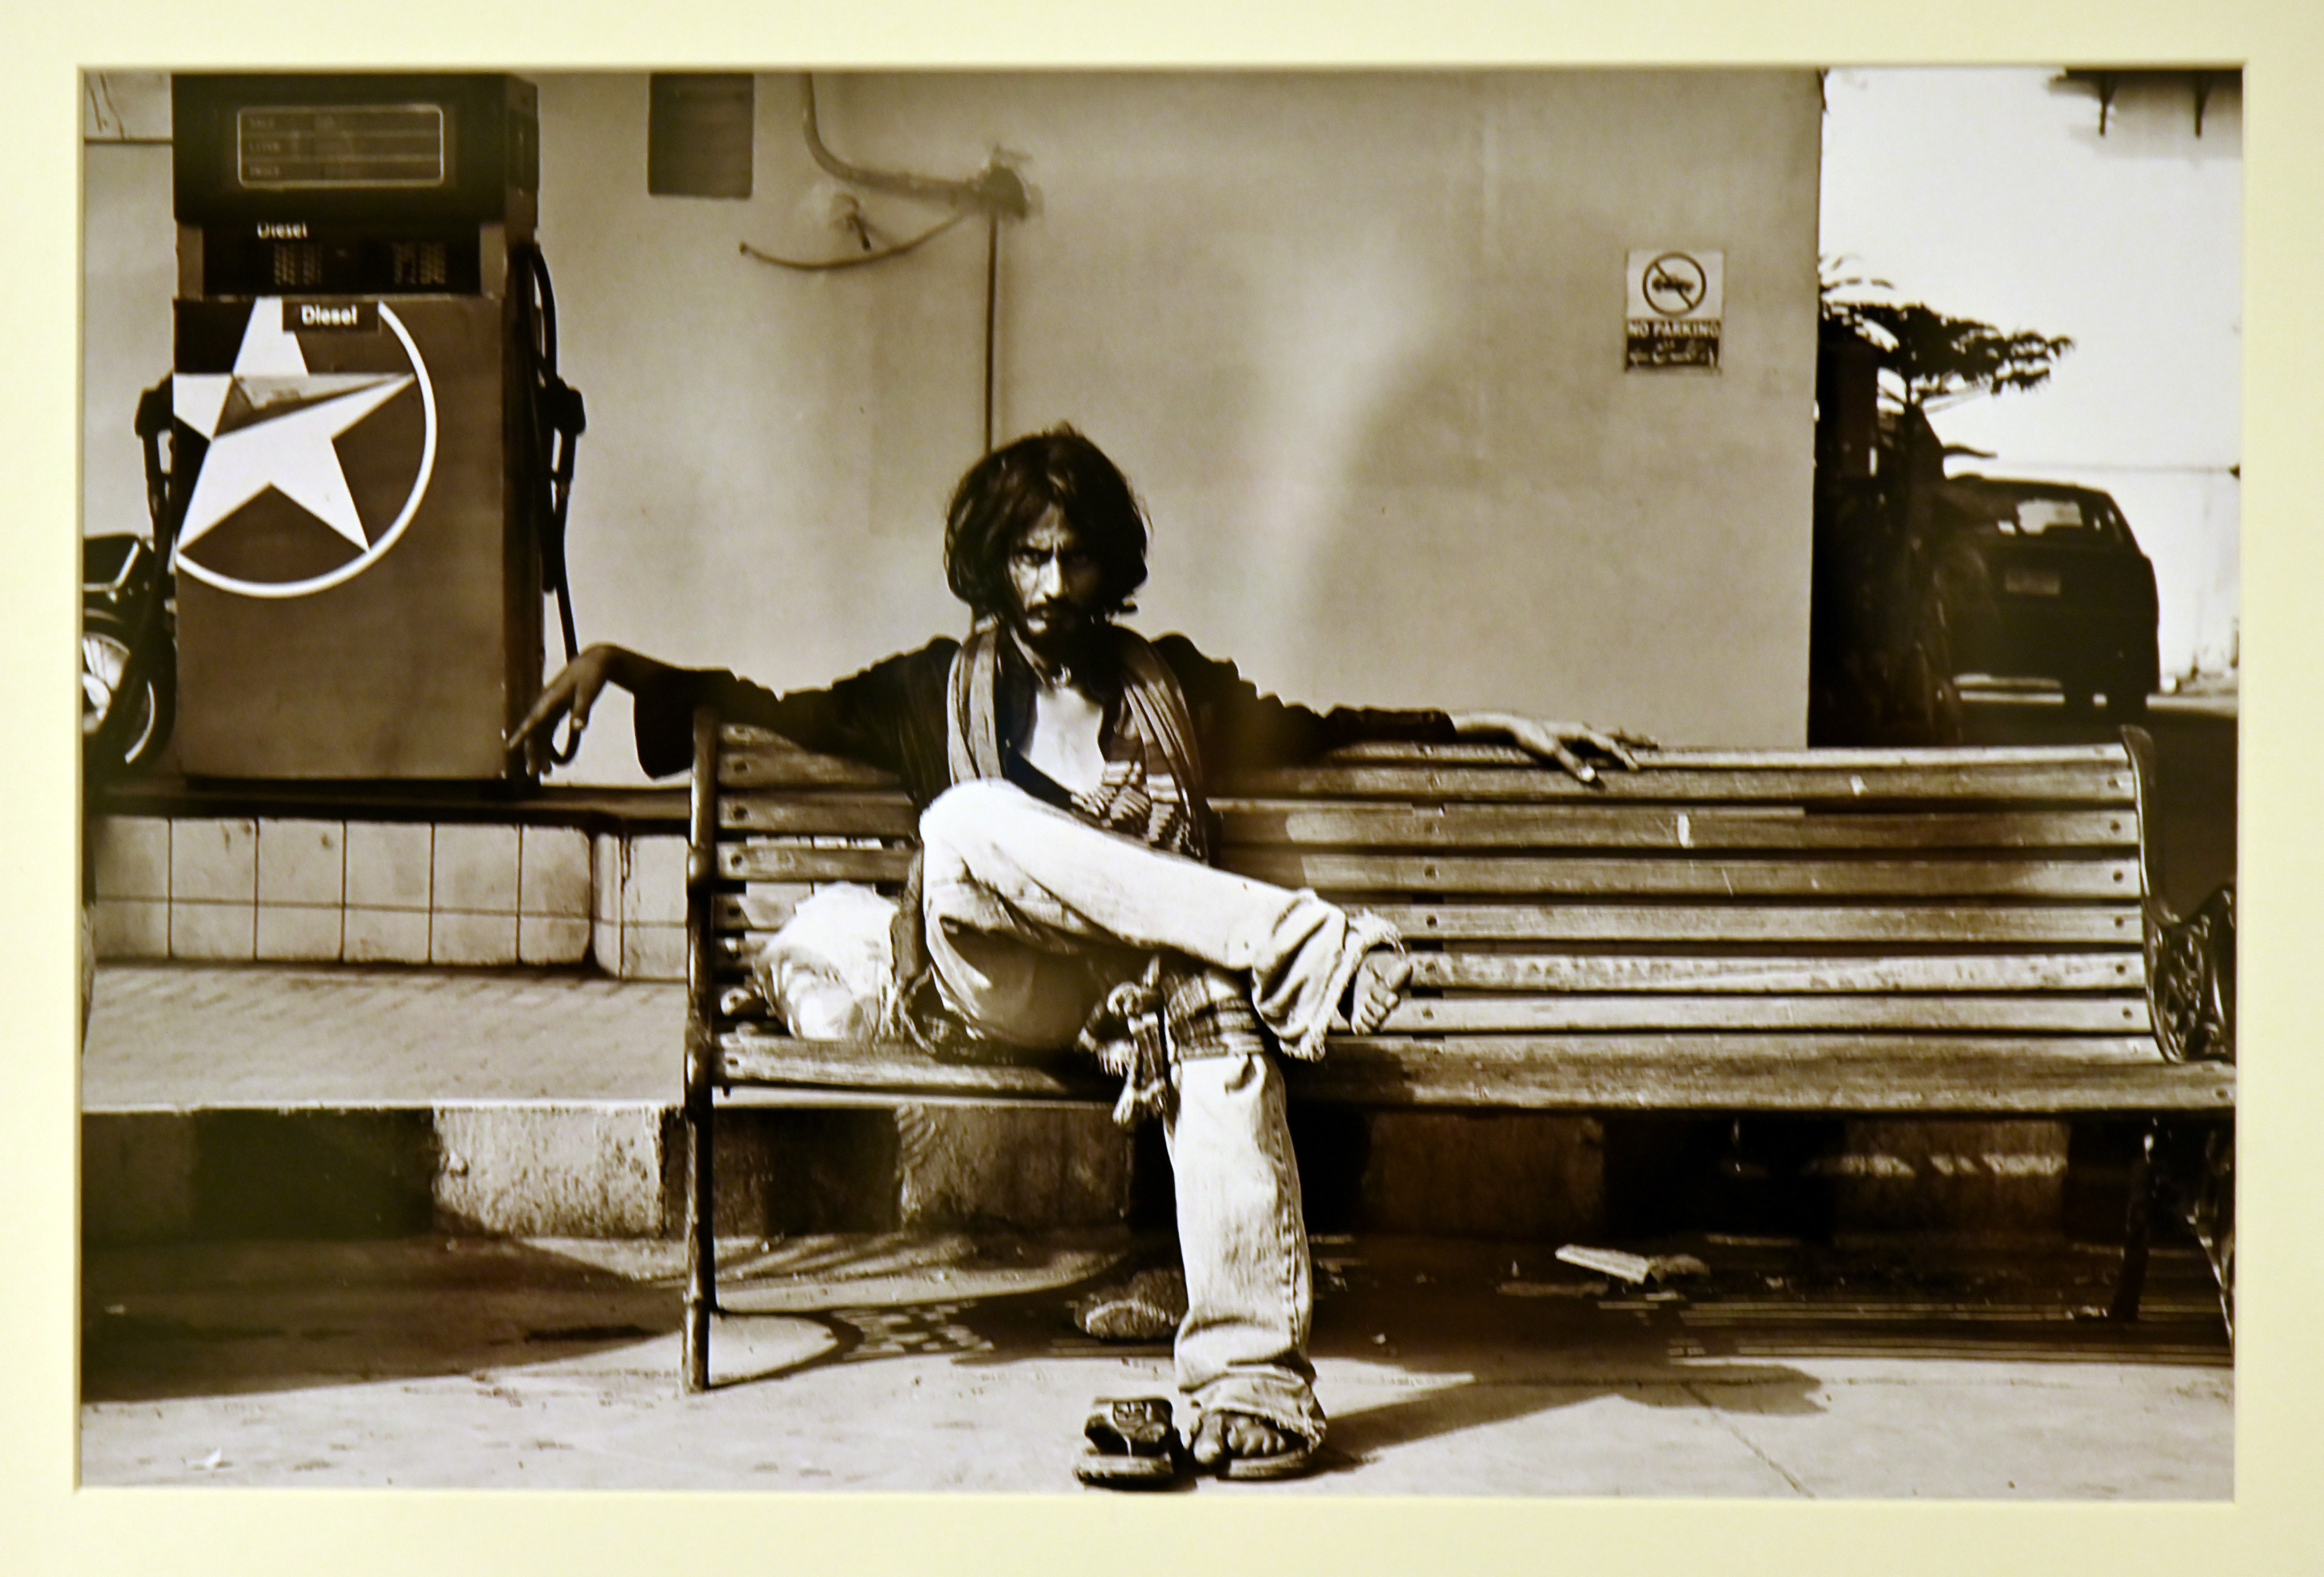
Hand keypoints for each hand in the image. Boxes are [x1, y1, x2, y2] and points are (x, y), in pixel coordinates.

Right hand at [508, 643, 624, 773]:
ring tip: (544, 773)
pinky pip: (547, 733)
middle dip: (533, 753)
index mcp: (551, 698)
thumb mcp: (589, 692)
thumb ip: (582, 710)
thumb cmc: (591, 676)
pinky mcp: (555, 713)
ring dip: (540, 753)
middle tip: (535, 773)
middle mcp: (546, 705)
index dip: (522, 734)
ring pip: (540, 735)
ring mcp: (549, 709)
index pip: (534, 719)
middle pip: (535, 732)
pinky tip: (552, 762)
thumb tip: (580, 729)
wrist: (594, 663)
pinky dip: (548, 747)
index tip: (510, 747)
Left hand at [1452, 710, 1652, 783]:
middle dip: (1636, 740)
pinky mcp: (1571, 736)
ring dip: (1625, 739)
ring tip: (1640, 743)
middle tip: (1656, 744)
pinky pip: (1597, 739)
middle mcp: (1583, 729)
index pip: (1609, 744)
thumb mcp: (1551, 752)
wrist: (1515, 726)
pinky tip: (1610, 749)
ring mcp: (1578, 732)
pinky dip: (1611, 743)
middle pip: (1616, 733)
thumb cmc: (1532, 737)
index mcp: (1582, 731)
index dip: (1624, 756)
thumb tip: (1593, 777)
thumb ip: (1572, 764)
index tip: (1638, 768)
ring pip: (1608, 734)